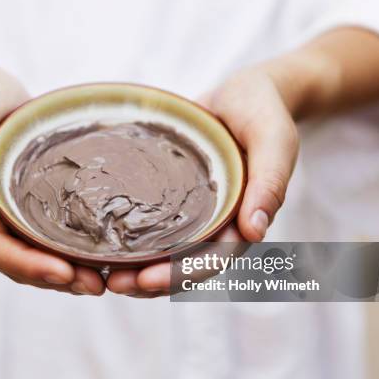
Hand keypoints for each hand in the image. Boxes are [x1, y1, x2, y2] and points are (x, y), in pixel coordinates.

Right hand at [0, 66, 104, 295]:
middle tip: (95, 285)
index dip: (27, 265)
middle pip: (15, 262)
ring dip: (64, 275)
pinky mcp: (25, 211)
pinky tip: (96, 260)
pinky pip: (43, 240)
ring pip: (31, 257)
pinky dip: (67, 254)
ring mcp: (4, 218)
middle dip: (53, 277)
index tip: (63, 272)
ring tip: (101, 281)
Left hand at [107, 68, 298, 296]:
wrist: (245, 94)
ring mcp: (194, 213)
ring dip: (139, 268)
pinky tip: (106, 242)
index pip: (214, 259)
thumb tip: (256, 232)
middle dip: (152, 280)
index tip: (148, 280)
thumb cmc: (263, 113)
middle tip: (116, 284)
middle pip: (185, 265)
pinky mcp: (173, 197)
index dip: (182, 274)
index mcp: (244, 220)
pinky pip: (154, 224)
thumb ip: (270, 180)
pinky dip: (133, 239)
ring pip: (168, 253)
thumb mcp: (273, 139)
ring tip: (106, 275)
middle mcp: (218, 224)